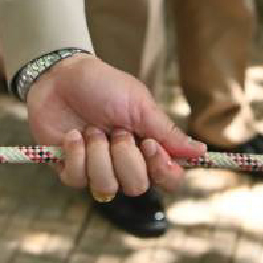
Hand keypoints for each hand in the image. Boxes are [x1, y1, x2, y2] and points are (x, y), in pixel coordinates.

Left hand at [27, 53, 203, 197]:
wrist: (61, 75)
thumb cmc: (104, 85)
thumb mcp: (140, 105)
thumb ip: (168, 133)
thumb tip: (201, 152)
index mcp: (148, 148)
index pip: (168, 179)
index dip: (163, 170)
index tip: (150, 146)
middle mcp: (124, 164)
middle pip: (137, 187)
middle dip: (125, 157)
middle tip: (115, 130)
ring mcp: (96, 169)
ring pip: (106, 187)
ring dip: (98, 153)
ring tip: (91, 129)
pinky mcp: (69, 169)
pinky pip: (78, 180)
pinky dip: (76, 154)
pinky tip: (73, 135)